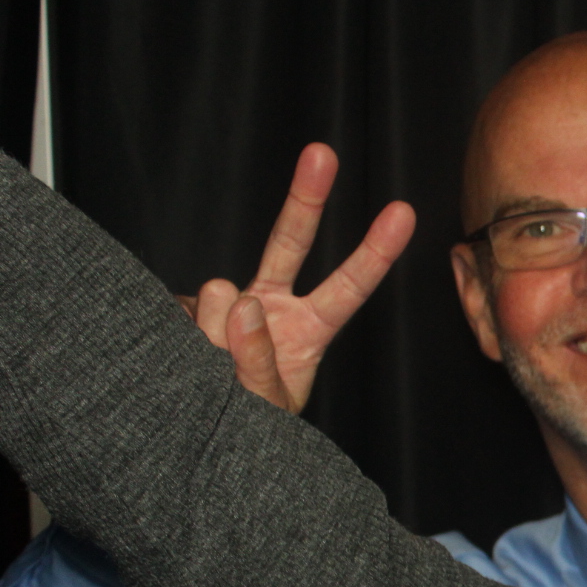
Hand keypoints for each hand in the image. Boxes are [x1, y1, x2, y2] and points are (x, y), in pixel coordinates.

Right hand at [179, 142, 414, 413]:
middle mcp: (274, 305)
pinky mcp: (185, 308)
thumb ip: (258, 363)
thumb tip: (240, 303)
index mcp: (310, 330)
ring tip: (215, 369)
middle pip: (290, 242)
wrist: (199, 433)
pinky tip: (189, 358)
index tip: (403, 213)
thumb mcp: (269, 407)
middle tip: (323, 154)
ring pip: (220, 294)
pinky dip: (183, 340)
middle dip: (305, 198)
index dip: (375, 252)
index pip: (349, 288)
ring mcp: (229, 304)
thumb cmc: (253, 425)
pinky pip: (182, 315)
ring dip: (213, 337)